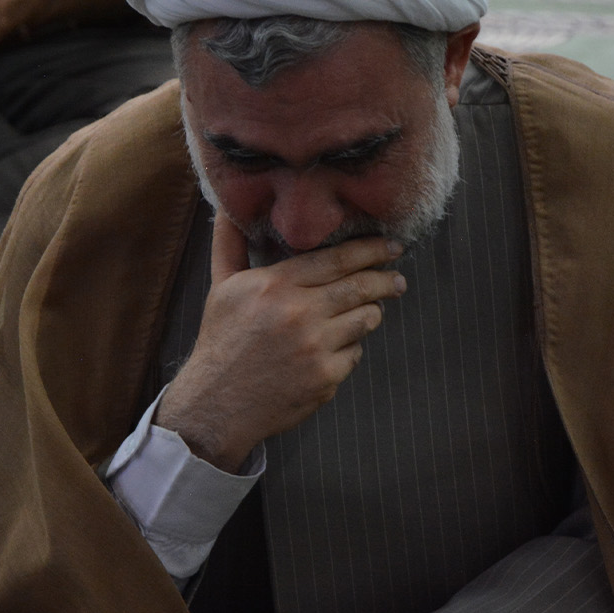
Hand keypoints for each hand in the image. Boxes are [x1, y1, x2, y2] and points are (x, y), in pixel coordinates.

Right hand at [155, 216, 405, 472]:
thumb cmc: (221, 341)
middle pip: (360, 286)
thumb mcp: (221, 287)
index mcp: (275, 285)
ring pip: (365, 319)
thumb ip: (231, 243)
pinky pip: (355, 354)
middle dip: (386, 279)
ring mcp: (315, 347)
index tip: (390, 246)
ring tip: (370, 310)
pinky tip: (335, 348)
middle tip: (398, 277)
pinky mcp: (326, 378)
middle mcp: (299, 313)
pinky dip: (349, 348)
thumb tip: (227, 208)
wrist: (216, 404)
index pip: (337, 258)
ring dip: (371, 313)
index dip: (370, 250)